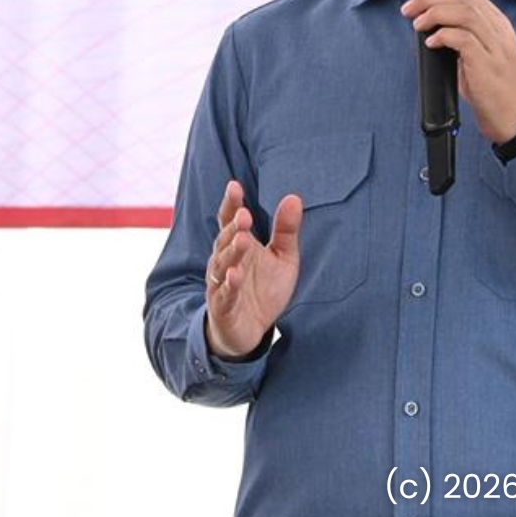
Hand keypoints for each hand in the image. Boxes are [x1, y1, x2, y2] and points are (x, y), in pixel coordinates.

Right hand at [204, 181, 301, 360]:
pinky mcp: (224, 306)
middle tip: (245, 215)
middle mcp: (225, 261)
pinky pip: (225, 293)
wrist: (250, 330)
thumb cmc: (263, 289)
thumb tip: (294, 197)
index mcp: (238, 246)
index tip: (234, 186)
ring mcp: (221, 283)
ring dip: (232, 252)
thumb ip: (286, 230)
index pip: (229, 221)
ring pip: (223, 264)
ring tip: (242, 239)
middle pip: (225, 240)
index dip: (230, 204)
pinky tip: (235, 275)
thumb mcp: (282, 257)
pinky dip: (229, 284)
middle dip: (234, 228)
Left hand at [401, 0, 515, 142]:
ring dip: (434, 13)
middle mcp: (497, 28)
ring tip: (417, 24)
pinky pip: (464, 39)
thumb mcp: (477, 51)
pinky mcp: (487, 63)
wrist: (515, 115)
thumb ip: (459, 33)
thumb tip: (426, 20)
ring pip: (464, 12)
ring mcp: (495, 45)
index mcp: (495, 21)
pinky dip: (444, 36)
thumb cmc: (493, 85)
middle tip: (408, 7)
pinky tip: (431, 42)